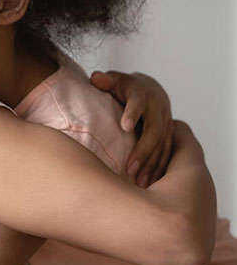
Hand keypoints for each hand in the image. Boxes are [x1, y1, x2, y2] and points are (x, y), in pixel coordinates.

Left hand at [90, 71, 173, 187]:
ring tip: (139, 184)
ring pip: (163, 147)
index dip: (132, 113)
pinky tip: (149, 186)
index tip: (124, 126)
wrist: (148, 90)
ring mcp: (166, 124)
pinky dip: (159, 170)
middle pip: (154, 131)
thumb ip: (105, 80)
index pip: (137, 103)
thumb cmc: (123, 87)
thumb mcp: (113, 80)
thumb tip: (96, 78)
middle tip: (130, 170)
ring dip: (152, 166)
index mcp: (142, 94)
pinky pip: (167, 156)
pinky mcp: (169, 137)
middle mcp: (158, 109)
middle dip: (143, 151)